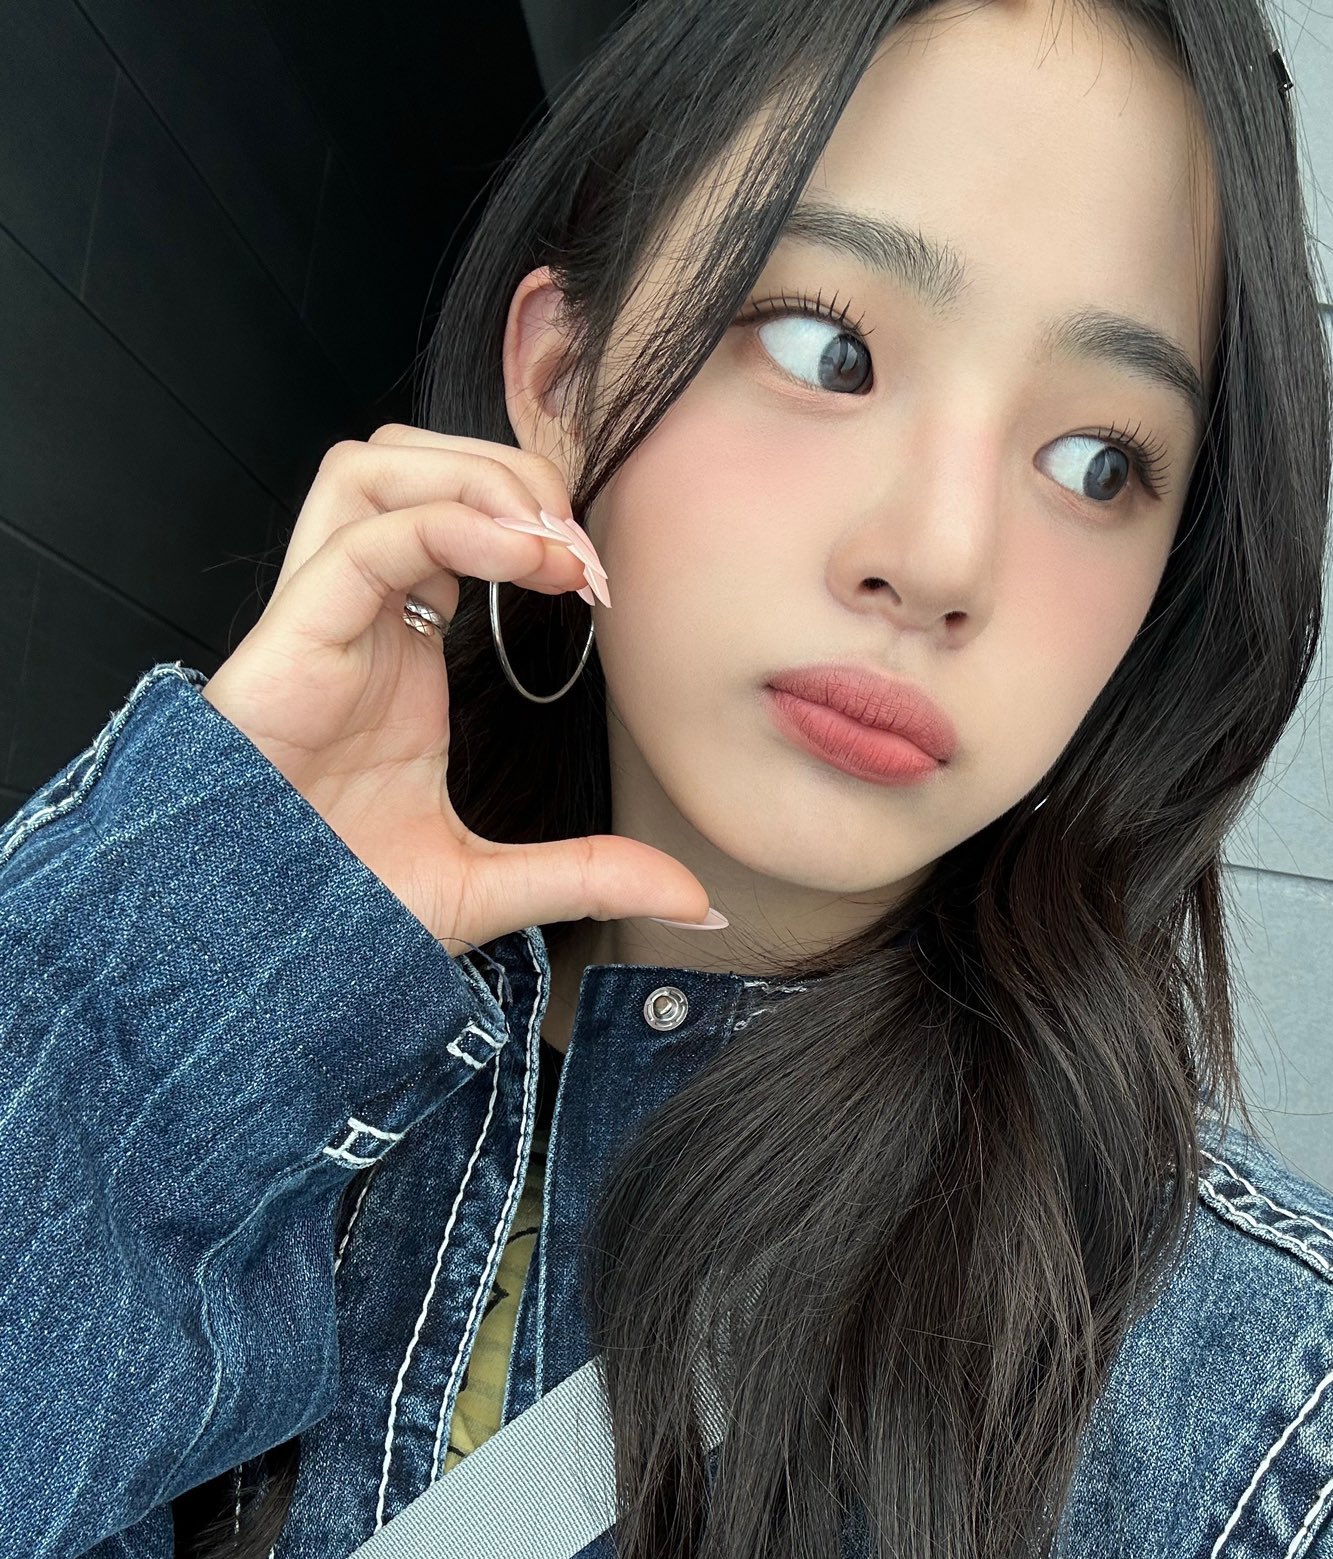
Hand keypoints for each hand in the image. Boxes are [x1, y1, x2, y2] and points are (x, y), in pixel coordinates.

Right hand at [200, 423, 717, 954]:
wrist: (268, 956)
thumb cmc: (346, 908)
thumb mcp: (494, 888)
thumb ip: (593, 875)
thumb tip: (697, 903)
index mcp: (396, 646)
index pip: (451, 515)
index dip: (530, 519)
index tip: (597, 582)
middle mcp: (355, 616)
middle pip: (410, 460)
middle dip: (506, 473)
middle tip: (576, 550)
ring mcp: (318, 622)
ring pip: (370, 467)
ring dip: (472, 478)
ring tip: (545, 545)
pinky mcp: (290, 642)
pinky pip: (361, 540)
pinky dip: (446, 523)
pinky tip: (518, 560)